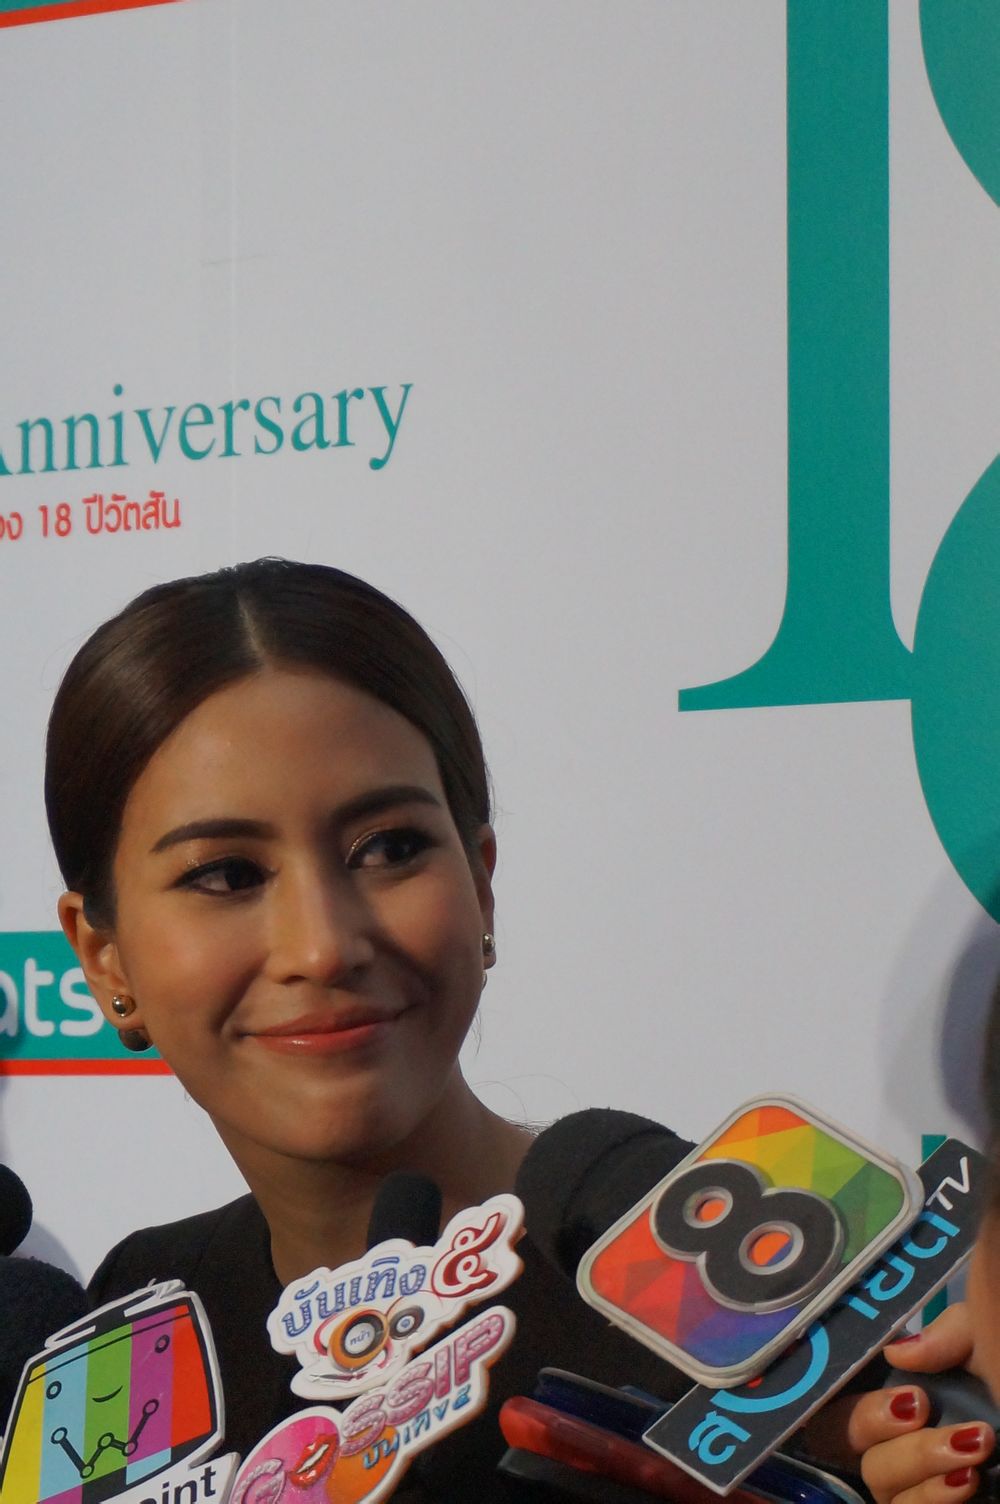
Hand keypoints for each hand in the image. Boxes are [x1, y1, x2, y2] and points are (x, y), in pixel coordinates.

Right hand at [847, 1306, 994, 1503]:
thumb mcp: (977, 1342)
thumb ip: (943, 1335)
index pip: (839, 1393)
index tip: (913, 1395)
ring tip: (971, 1449)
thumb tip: (896, 1352)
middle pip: (845, 1436)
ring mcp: (903, 1480)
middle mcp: (885, 1436)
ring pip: (877, 1478)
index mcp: (888, 1391)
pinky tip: (967, 1479)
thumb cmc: (997, 1378)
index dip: (853, 1395)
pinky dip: (933, 1497)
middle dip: (877, 1421)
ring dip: (919, 1460)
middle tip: (925, 1410)